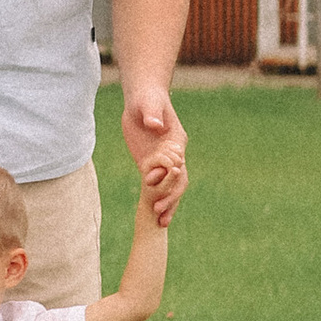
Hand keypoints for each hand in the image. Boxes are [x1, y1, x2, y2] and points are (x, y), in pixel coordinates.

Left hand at [121, 87, 188, 224]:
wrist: (142, 98)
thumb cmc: (147, 97)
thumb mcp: (148, 104)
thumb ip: (153, 114)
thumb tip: (155, 125)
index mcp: (176, 141)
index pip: (177, 163)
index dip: (169, 176)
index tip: (156, 185)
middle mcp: (173, 154)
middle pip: (178, 180)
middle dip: (170, 197)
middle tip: (160, 212)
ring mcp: (163, 161)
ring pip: (170, 187)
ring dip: (168, 204)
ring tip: (161, 223)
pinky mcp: (150, 163)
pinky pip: (157, 184)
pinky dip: (156, 198)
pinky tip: (153, 214)